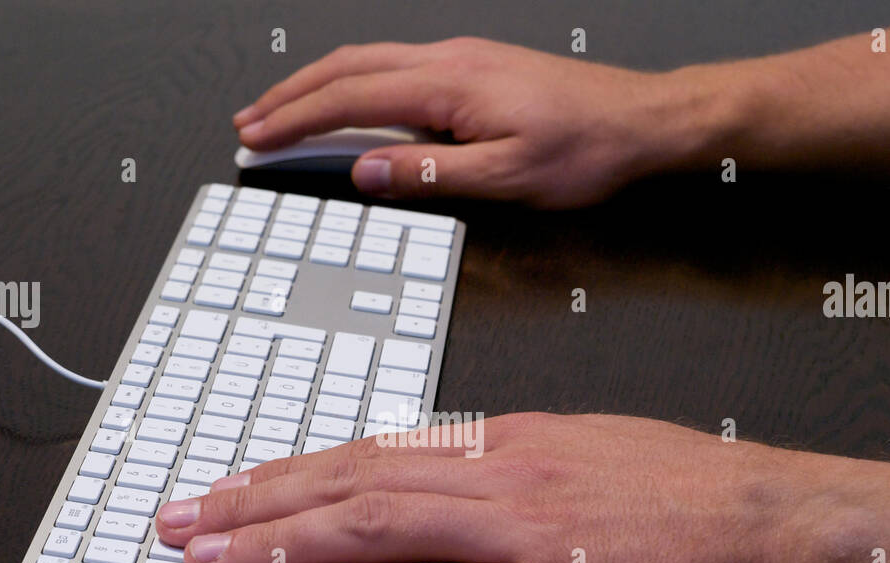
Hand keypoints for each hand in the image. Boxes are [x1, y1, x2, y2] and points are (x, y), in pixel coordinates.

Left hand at [155, 413, 834, 562]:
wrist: (780, 530)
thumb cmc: (696, 498)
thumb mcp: (594, 454)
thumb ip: (514, 467)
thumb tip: (450, 483)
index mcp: (506, 441)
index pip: (374, 449)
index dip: (292, 470)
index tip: (236, 484)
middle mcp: (496, 473)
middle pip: (349, 480)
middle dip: (254, 501)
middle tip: (182, 517)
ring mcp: (515, 531)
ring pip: (370, 527)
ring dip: (277, 544)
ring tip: (208, 557)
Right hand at [232, 38, 717, 207]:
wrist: (640, 119)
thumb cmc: (587, 147)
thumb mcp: (508, 177)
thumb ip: (430, 175)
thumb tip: (366, 172)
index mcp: (449, 85)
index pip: (350, 99)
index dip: (296, 120)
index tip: (257, 138)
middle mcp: (449, 60)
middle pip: (348, 68)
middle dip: (290, 96)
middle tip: (250, 122)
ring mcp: (460, 59)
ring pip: (368, 61)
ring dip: (318, 86)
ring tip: (282, 112)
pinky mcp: (473, 67)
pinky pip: (394, 66)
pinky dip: (353, 83)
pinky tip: (348, 103)